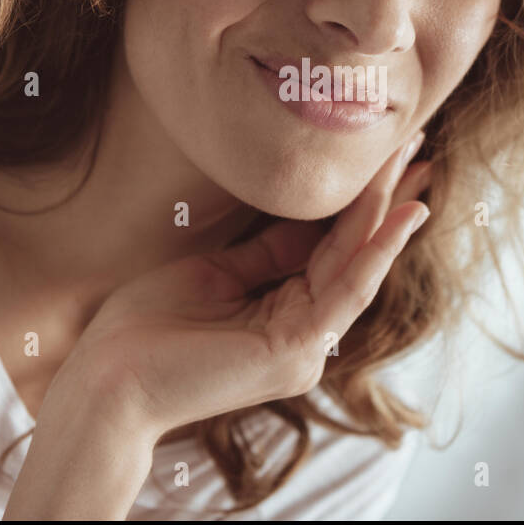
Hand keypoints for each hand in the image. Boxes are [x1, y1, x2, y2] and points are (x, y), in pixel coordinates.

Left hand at [62, 131, 432, 441]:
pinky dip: (375, 251)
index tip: (382, 156)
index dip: (358, 202)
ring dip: (386, 211)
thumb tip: (304, 219)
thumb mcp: (213, 273)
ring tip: (415, 162)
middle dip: (385, 197)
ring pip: (357, 267)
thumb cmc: (146, 330)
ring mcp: (305, 349)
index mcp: (284, 318)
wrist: (107, 380)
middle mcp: (305, 336)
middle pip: (353, 253)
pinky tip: (398, 215)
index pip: (332, 250)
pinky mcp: (296, 352)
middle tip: (417, 145)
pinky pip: (345, 292)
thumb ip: (264, 254)